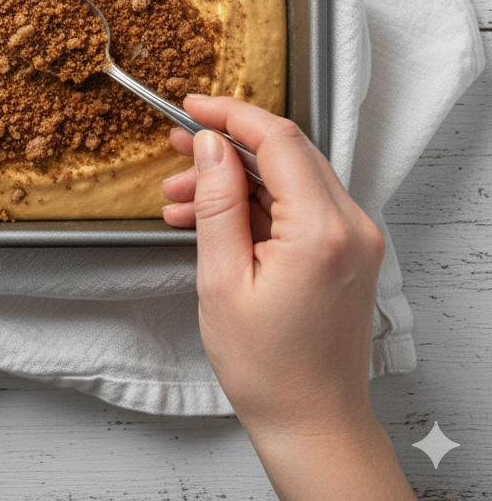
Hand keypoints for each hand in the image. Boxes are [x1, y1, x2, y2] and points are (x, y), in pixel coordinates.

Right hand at [162, 97, 415, 500]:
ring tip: (179, 199)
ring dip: (233, 180)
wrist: (312, 423)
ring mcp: (353, 239)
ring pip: (286, 178)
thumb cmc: (268, 367)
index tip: (191, 106)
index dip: (230, 114)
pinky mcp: (346, 252)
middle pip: (284, 154)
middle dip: (224, 147)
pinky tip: (208, 220)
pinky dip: (252, 205)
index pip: (278, 140)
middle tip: (176, 151)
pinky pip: (296, 206)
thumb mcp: (222, 279)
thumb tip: (212, 146)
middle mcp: (350, 226)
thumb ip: (217, 203)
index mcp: (322, 230)